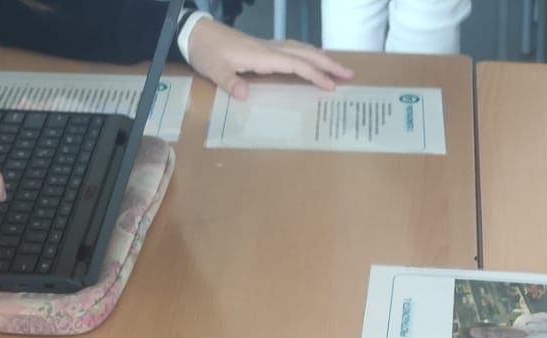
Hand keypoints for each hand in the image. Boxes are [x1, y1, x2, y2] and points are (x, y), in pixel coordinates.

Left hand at [183, 17, 353, 98]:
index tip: (331, 86)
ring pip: (301, 49)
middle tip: (350, 75)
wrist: (196, 34)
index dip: (314, 75)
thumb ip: (229, 82)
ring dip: (322, 58)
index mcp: (260, 56)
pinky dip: (308, 55)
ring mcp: (268, 47)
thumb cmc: (206, 53)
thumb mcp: (213, 70)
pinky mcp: (264, 48)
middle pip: (305, 54)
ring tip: (339, 69)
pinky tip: (313, 61)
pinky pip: (293, 50)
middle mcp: (268, 48)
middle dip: (328, 64)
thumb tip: (243, 94)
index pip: (294, 65)